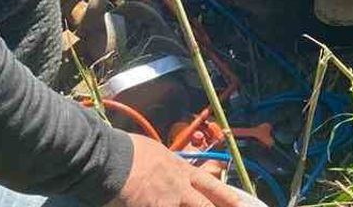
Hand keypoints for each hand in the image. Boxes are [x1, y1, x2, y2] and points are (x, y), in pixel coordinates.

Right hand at [111, 134, 242, 206]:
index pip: (210, 184)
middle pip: (207, 204)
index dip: (227, 196)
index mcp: (181, 170)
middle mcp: (179, 187)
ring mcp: (168, 202)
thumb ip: (167, 164)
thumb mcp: (156, 152)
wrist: (112, 159)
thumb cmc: (130, 151)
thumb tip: (167, 167)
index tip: (240, 203)